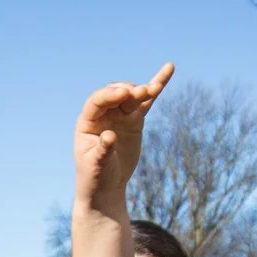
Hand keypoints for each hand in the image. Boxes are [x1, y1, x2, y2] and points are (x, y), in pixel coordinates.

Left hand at [73, 64, 175, 211]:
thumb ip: (102, 150)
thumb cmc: (96, 177)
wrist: (106, 187)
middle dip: (128, 91)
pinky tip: (169, 68)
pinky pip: (146, 101)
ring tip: (153, 88)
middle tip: (141, 93)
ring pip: (132, 96)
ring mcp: (119, 114)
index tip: (124, 94)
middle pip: (116, 94)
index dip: (109, 95)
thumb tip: (109, 136)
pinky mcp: (134, 119)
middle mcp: (103, 114)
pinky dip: (157, 86)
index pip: (97, 102)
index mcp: (87, 122)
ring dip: (144, 89)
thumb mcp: (96, 166)